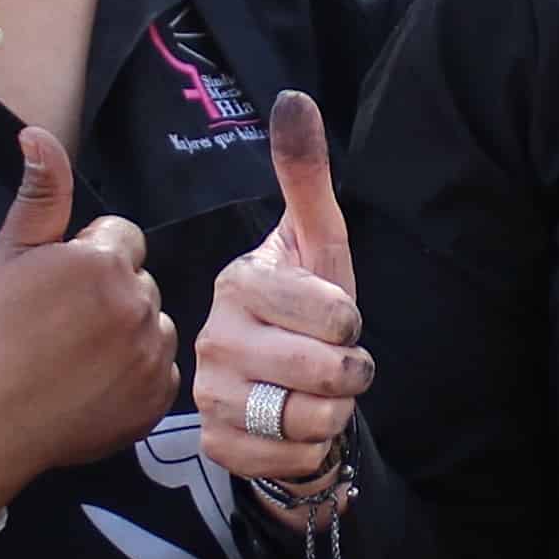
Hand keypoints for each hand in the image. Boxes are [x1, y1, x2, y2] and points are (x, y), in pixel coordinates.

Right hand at [0, 127, 175, 530]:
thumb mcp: (8, 254)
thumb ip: (40, 192)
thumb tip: (39, 134)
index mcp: (104, 263)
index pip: (122, 239)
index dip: (86, 259)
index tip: (53, 289)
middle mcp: (139, 305)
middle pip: (138, 282)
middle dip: (108, 295)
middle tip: (58, 326)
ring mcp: (151, 356)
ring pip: (152, 325)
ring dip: (125, 333)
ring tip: (74, 357)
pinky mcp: (156, 399)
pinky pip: (158, 370)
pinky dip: (134, 375)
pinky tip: (91, 385)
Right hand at [196, 92, 366, 488]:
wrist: (291, 392)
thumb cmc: (311, 315)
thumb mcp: (319, 245)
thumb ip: (307, 178)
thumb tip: (293, 98)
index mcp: (239, 283)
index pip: (332, 313)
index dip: (351, 325)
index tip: (337, 321)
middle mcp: (211, 337)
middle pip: (325, 370)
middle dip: (350, 374)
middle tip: (338, 366)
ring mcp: (208, 394)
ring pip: (308, 419)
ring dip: (332, 414)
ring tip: (317, 397)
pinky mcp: (215, 445)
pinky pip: (288, 460)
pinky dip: (309, 453)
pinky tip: (297, 430)